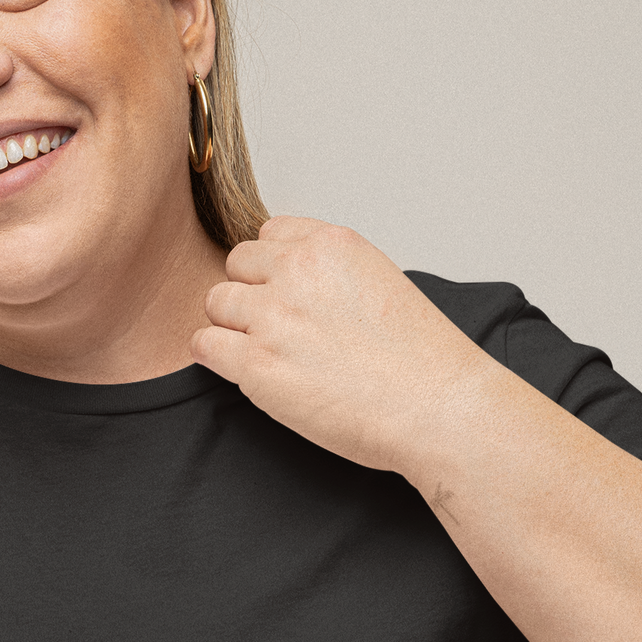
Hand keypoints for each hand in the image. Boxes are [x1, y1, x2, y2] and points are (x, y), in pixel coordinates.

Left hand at [190, 217, 494, 476]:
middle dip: (249, 295)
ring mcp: (273, 317)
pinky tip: (241, 371)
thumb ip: (332, 274)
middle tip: (275, 330)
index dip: (274, 268)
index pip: (270, 235)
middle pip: (236, 265)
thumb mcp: (381, 283)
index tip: (287, 295)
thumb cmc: (421, 360)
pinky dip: (214, 357)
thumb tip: (297, 286)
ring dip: (230, 327)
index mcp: (332, 245)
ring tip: (263, 353)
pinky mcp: (256, 364)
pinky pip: (204, 345)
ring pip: (215, 303)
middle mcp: (298, 271)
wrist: (437, 406)